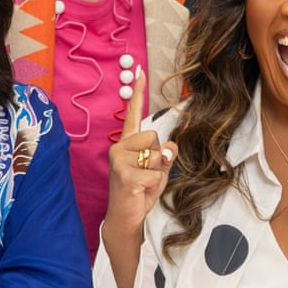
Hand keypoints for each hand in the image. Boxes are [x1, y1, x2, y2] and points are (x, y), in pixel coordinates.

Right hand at [105, 67, 176, 237]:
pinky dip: (155, 185)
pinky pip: (155, 174)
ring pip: (156, 153)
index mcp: (128, 142)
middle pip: (154, 135)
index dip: (138, 93)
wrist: (126, 217)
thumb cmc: (141, 190)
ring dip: (157, 171)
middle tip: (147, 173)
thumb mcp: (159, 169)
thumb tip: (168, 148)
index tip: (140, 71)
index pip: (134, 114)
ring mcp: (119, 160)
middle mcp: (120, 146)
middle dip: (158, 156)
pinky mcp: (124, 174)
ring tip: (144, 182)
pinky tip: (142, 191)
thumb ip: (165, 154)